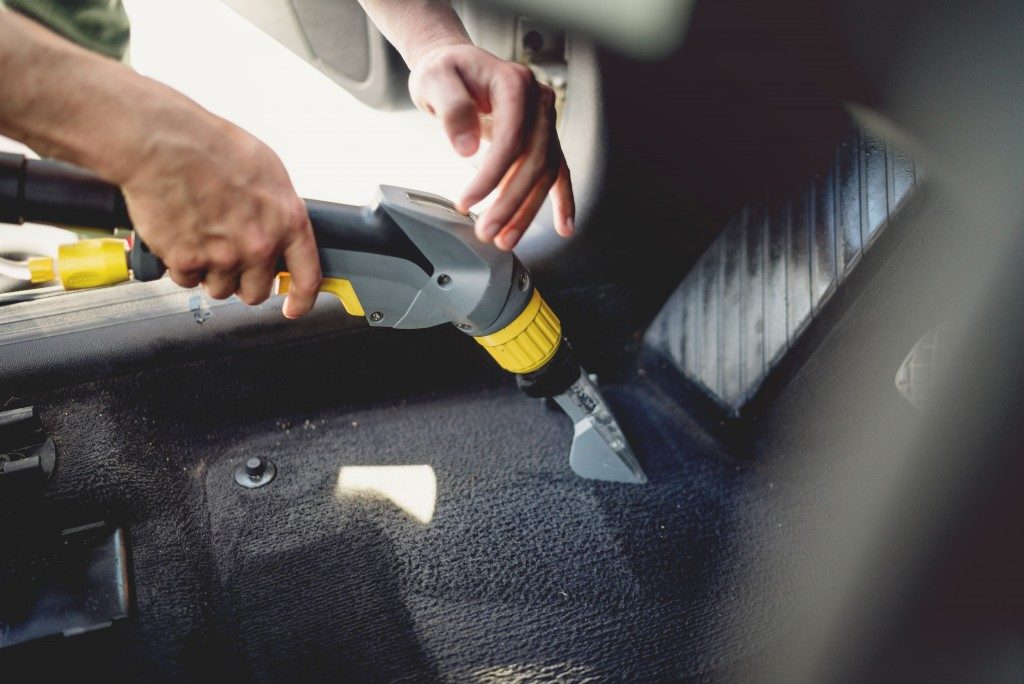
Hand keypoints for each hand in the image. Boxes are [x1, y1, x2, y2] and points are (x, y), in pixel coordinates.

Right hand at [119, 96, 320, 317]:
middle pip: (256, 292)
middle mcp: (258, 245)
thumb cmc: (212, 147)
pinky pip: (187, 281)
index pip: (307, 276)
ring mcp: (223, 257)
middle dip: (244, 281)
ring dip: (211, 273)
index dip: (302, 299)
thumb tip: (279, 228)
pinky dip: (182, 266)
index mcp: (286, 222)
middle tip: (230, 259)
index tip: (294, 307)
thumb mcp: (268, 171)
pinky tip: (180, 237)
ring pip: (220, 289)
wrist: (164, 143)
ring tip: (201, 238)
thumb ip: (277, 209)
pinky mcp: (187, 262)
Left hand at [408, 44, 574, 250]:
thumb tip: (467, 147)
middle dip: (511, 202)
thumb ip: (452, 108)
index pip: (513, 137)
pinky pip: (558, 171)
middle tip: (488, 231)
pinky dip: (563, 200)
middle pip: (534, 160)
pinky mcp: (542, 137)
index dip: (492, 174)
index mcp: (514, 83)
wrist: (455, 66)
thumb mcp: (435, 80)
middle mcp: (537, 101)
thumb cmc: (445, 72)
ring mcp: (544, 120)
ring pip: (546, 172)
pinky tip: (564, 225)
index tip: (469, 200)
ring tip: (506, 239)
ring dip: (527, 211)